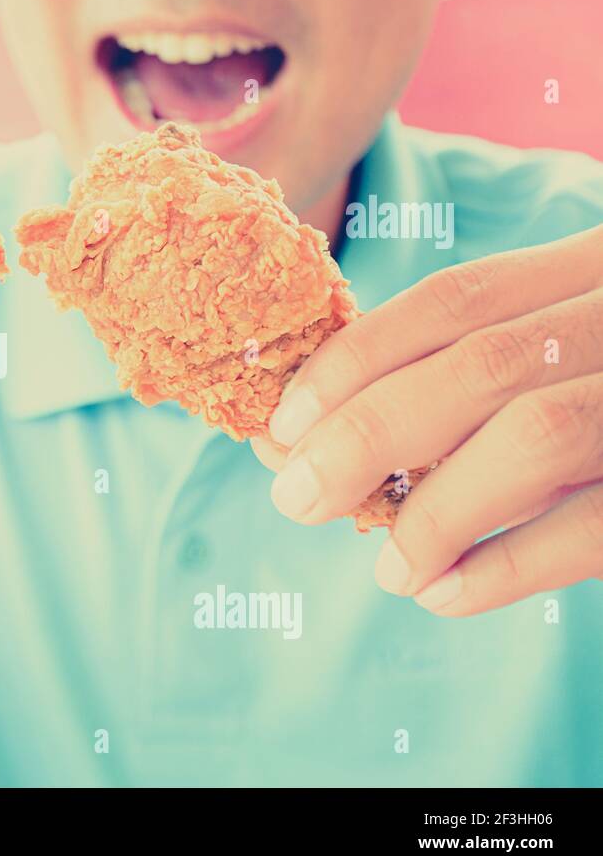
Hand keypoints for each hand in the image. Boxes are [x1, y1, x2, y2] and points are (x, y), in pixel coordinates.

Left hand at [251, 223, 602, 615]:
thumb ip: (484, 355)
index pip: (456, 299)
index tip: (285, 420)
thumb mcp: (575, 327)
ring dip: (435, 508)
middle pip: (480, 366)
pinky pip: (601, 523)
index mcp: (598, 264)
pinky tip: (445, 591)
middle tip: (296, 495)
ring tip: (386, 563)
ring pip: (538, 437)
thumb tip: (317, 430)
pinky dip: (510, 564)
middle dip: (366, 434)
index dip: (355, 359)